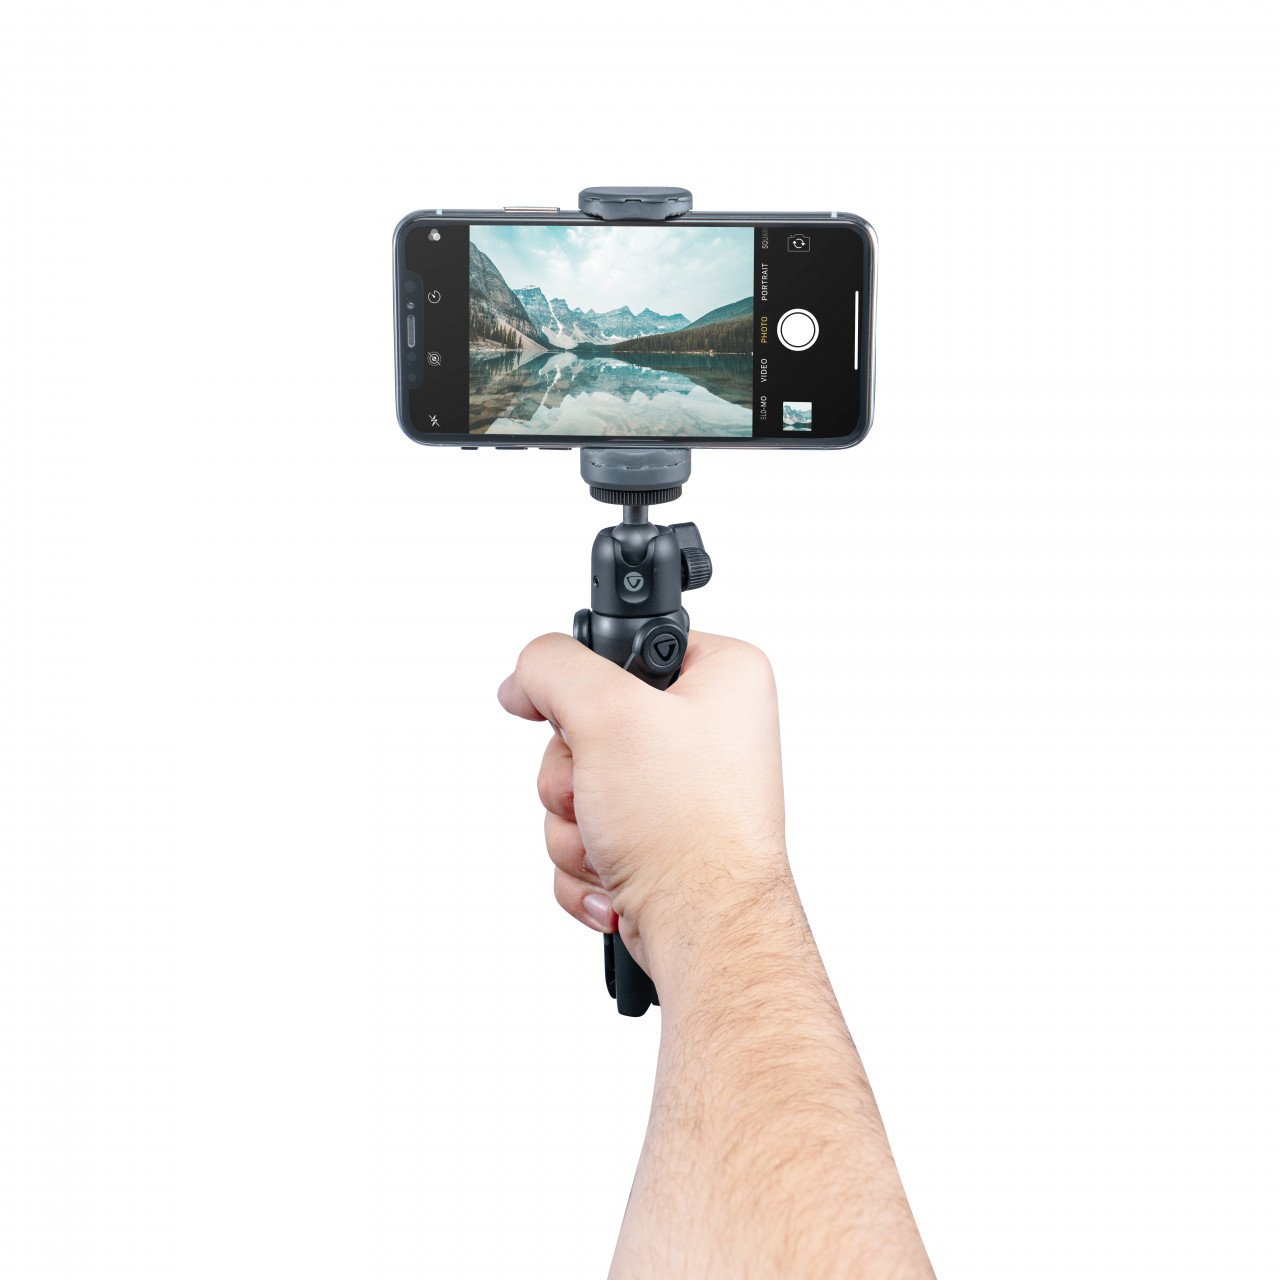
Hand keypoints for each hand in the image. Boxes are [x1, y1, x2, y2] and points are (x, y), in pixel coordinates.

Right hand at [497, 632, 790, 982]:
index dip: (582, 682)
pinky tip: (619, 875)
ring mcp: (680, 786)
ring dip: (574, 824)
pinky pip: (586, 831)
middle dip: (573, 775)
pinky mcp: (657, 835)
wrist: (707, 931)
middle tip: (600, 792)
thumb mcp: (608, 715)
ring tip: (614, 841)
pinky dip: (586, 861)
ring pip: (578, 785)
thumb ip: (554, 669)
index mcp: (721, 677)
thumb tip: (527, 676)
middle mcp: (707, 727)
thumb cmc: (689, 829)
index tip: (572, 715)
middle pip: (586, 724)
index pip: (622, 647)